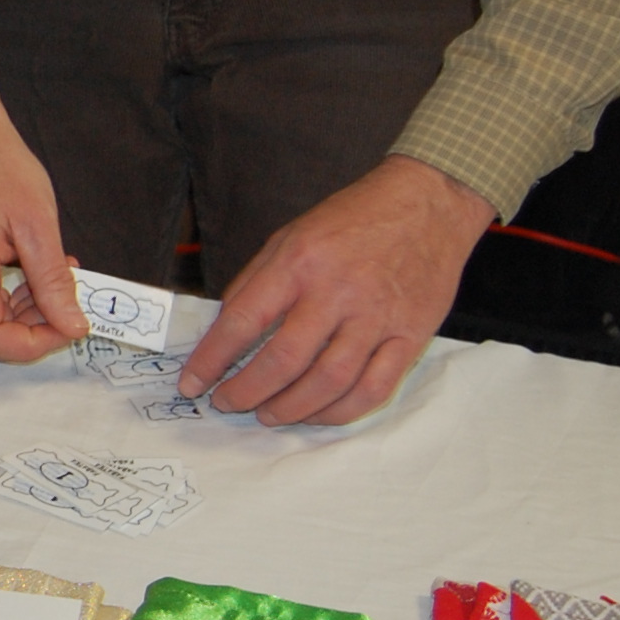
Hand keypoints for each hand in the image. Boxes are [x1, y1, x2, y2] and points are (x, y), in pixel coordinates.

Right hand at [0, 75, 88, 361]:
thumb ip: (52, 281)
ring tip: (56, 274)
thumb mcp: (38, 222)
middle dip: (35, 324)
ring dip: (27, 310)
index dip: (31, 344)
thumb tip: (73, 327)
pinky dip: (13, 296)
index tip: (68, 323)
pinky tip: (32, 269)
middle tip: (69, 292)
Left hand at [178, 154, 494, 425]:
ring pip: (330, 382)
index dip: (211, 359)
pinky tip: (318, 414)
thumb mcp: (290, 236)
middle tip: (227, 404)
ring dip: (292, 409)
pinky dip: (341, 411)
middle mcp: (337, 291)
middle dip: (247, 392)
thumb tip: (222, 331)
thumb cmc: (352, 220)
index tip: (191, 383)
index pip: (242, 321)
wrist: (427, 204)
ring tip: (268, 415)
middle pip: (285, 360)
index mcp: (299, 262)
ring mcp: (378, 317)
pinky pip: (375, 388)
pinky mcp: (411, 335)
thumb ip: (255, 283)